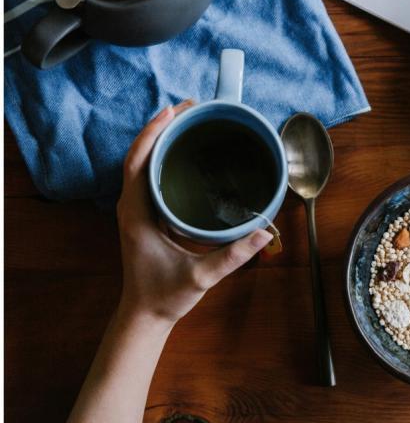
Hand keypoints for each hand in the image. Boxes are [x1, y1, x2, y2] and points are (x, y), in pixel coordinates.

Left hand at [116, 100, 272, 325]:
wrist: (145, 315)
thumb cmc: (165, 296)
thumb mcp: (201, 276)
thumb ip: (232, 255)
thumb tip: (264, 232)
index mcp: (136, 214)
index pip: (137, 162)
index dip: (153, 133)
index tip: (173, 111)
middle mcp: (132, 206)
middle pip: (140, 154)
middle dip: (162, 127)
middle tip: (191, 107)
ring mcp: (136, 209)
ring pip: (143, 162)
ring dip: (162, 138)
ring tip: (189, 120)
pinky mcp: (145, 214)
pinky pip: (150, 175)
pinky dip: (164, 155)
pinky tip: (185, 150)